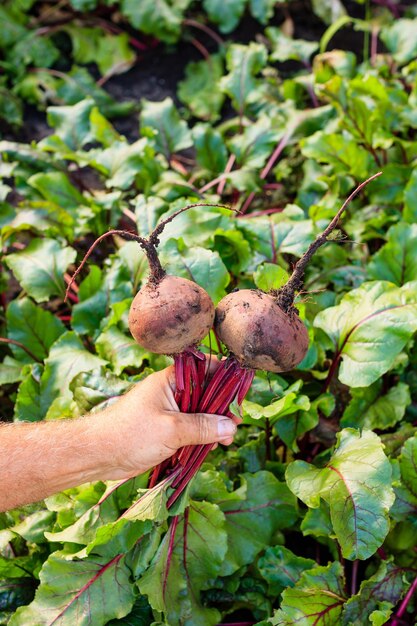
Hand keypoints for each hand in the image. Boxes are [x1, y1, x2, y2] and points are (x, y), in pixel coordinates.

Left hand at [95, 362, 239, 480]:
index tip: (239, 396)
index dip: (225, 379)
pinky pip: (191, 428)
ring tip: (225, 441)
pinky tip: (212, 447)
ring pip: (200, 413)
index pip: (205, 369)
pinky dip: (202, 436)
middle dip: (221, 409)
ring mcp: (169, 410)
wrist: (99, 454)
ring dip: (213, 426)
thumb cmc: (130, 434)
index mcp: (170, 380)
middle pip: (206, 393)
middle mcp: (171, 391)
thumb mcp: (170, 430)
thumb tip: (229, 425)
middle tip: (234, 426)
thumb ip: (202, 426)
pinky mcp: (166, 429)